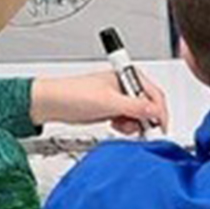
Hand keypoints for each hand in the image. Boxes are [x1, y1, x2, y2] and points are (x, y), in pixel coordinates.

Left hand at [31, 69, 166, 135]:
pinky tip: (115, 126)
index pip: (154, 94)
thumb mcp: (109, 102)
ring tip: (121, 126)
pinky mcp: (111, 110)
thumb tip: (156, 112)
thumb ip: (135, 107)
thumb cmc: (71, 94)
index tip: (160, 129)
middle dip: (146, 120)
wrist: (49, 104)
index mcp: (127, 76)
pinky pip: (127, 121)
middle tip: (143, 132)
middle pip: (149, 106)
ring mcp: (118, 99)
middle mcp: (125, 86)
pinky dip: (125, 127)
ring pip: (139, 116)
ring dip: (134, 125)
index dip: (160, 113)